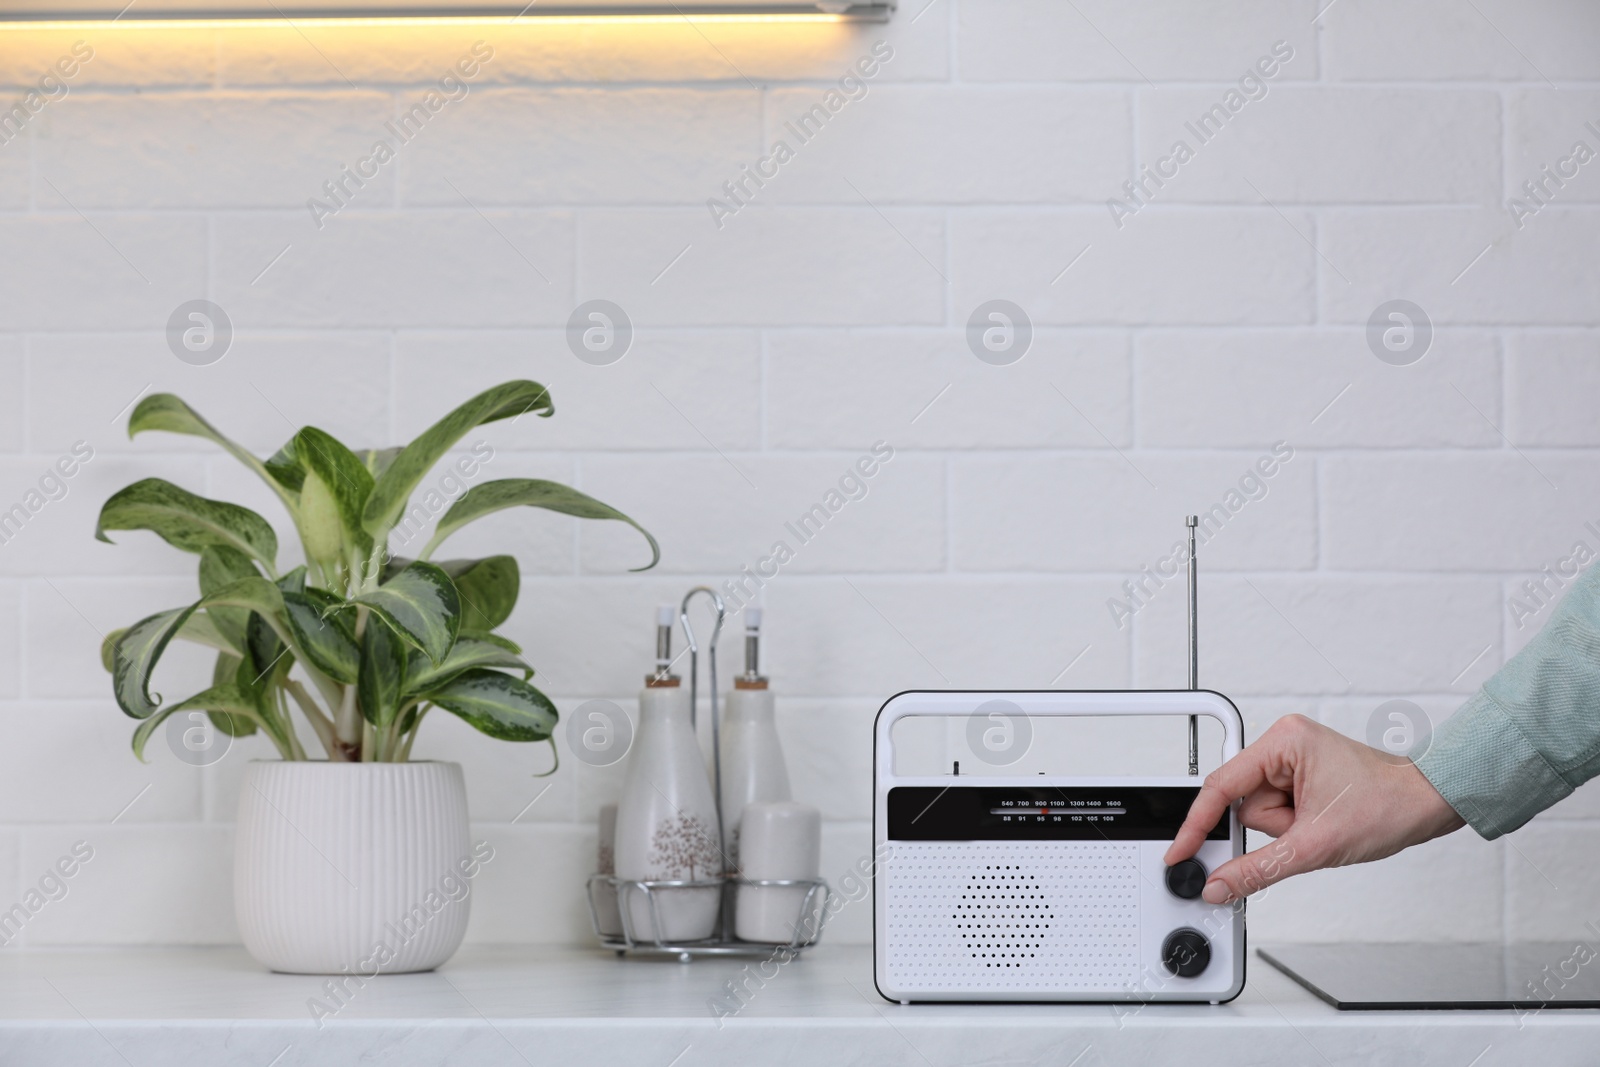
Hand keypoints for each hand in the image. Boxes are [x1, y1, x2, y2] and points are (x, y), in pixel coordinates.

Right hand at [1163, 714, 1465, 903]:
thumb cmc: (1387, 805)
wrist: (1428, 805)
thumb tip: (1219, 883)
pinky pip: (1276, 812)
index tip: (1180, 851)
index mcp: (1282, 742)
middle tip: (1302, 835)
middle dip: (1273, 828)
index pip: (1221, 787)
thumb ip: (1257, 868)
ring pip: (1260, 812)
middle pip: (1243, 803)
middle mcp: (1283, 744)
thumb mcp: (1315, 845)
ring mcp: (1293, 760)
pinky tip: (1321, 825)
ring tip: (1321, 828)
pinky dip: (1293, 827)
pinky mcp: (1302, 776)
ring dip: (1286, 831)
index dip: (1197, 824)